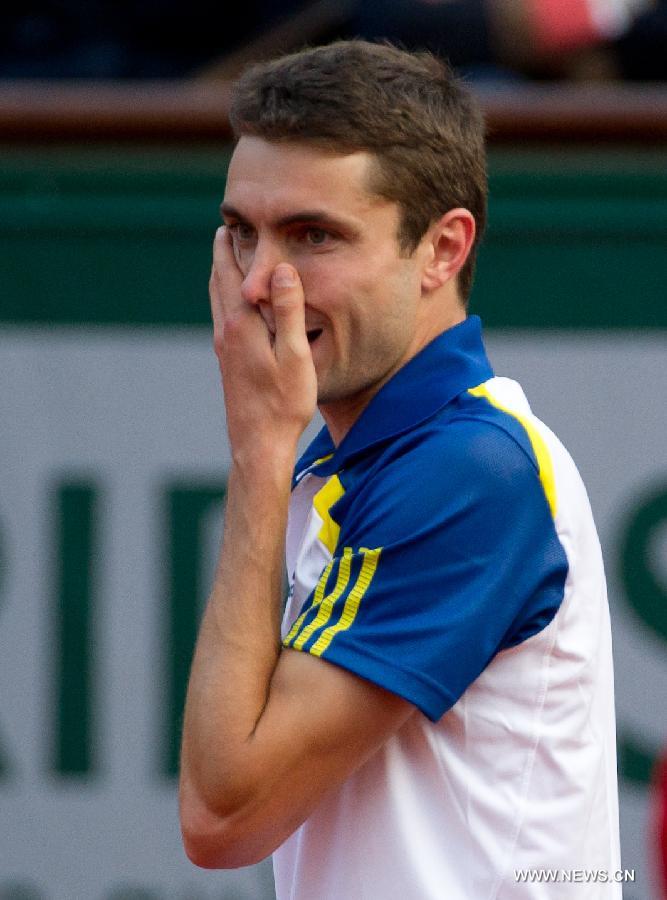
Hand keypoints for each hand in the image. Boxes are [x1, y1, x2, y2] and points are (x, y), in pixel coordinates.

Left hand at [210, 227, 317, 460]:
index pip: (230, 274)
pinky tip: (236, 305)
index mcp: (242, 326)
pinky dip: (226, 299)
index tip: (228, 222)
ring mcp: (224, 350)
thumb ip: (288, 311)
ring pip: (217, 302)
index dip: (229, 247)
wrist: (257, 444)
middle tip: (225, 230)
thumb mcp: (295, 356)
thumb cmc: (283, 403)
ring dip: (221, 276)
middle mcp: (226, 333)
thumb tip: (282, 269)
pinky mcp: (228, 364)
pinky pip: (223, 319)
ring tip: (227, 258)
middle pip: (218, 283)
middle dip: (221, 255)